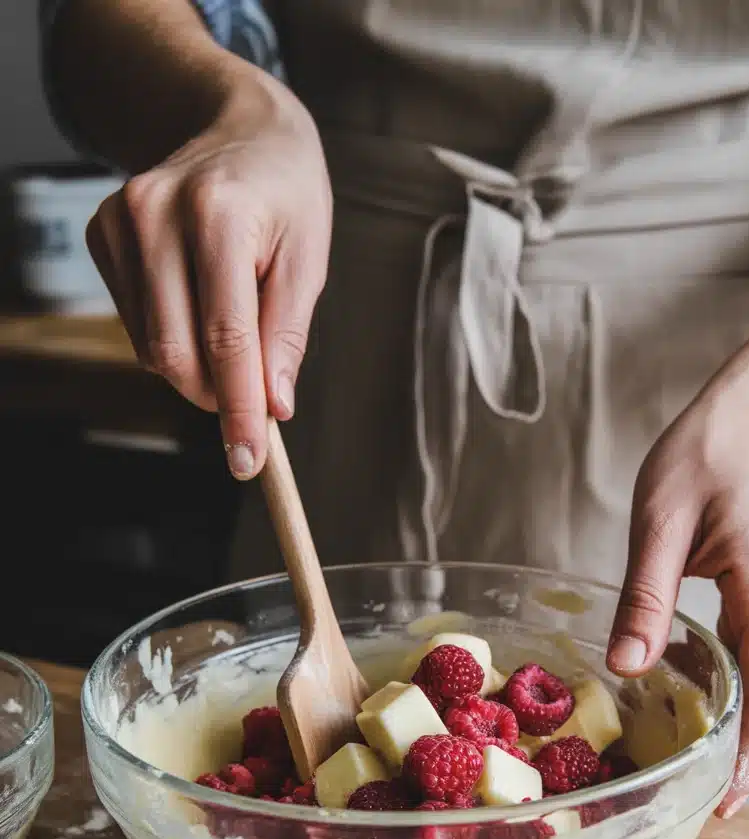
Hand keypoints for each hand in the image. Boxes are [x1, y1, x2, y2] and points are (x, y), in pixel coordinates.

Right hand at [86, 71, 331, 479]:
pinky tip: (199, 306)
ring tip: (235, 331)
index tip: (249, 461)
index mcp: (219, 215)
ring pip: (151, 348)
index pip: (226, 340)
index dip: (239, 410)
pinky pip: (136, 326)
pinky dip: (173, 341)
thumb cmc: (285, 195)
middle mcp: (156, 214)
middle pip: (176, 353)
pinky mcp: (101, 234)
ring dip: (197, 370)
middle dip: (217, 397)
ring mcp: (119, 222)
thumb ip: (287, 336)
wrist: (237, 128)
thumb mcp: (308, 259)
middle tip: (255, 404)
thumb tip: (272, 407)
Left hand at [606, 355, 748, 817]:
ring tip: (670, 763)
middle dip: (730, 758)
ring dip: (724, 728)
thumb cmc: (711, 451)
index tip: (721, 806)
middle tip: (672, 796)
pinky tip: (678, 702)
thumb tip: (627, 670)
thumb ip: (646, 598)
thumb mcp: (661, 520)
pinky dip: (720, 692)